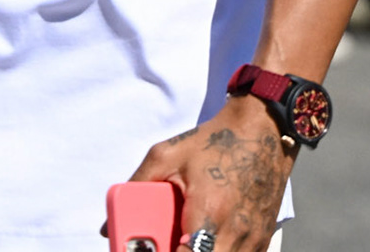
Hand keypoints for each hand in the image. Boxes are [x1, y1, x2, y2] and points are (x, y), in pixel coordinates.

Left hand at [128, 97, 290, 250]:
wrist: (262, 129)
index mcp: (210, 210)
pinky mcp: (263, 238)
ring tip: (184, 239)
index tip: (154, 250)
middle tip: (166, 245)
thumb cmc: (215, 142)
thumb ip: (136, 187)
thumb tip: (107, 225)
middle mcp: (236, 231)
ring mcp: (253, 238)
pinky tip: (206, 241)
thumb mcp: (166, 155)